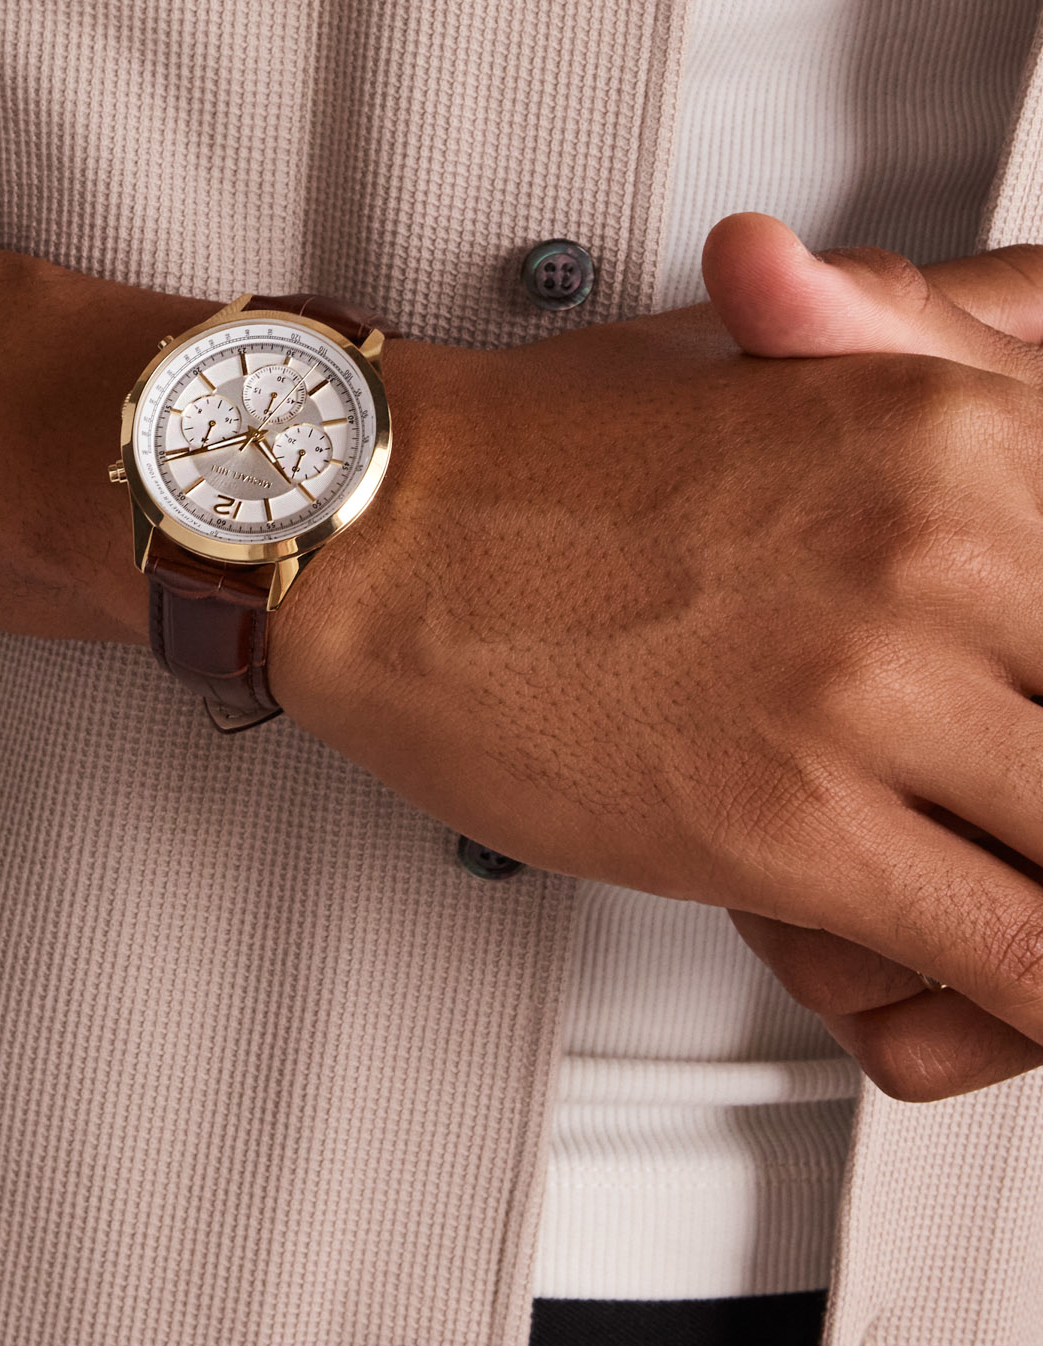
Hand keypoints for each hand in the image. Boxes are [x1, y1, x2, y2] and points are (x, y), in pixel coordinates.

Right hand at [270, 216, 1042, 1100]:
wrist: (368, 524)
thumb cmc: (540, 456)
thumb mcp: (772, 356)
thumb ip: (938, 346)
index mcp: (961, 431)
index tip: (1032, 713)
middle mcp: (947, 548)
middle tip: (1007, 804)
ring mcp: (872, 688)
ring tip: (998, 885)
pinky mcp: (792, 822)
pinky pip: (1012, 955)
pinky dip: (1029, 999)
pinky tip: (997, 987)